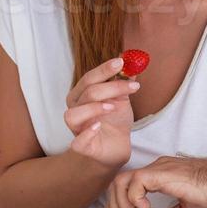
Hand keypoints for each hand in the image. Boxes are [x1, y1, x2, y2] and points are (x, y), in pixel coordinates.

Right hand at [64, 56, 138, 170]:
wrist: (118, 145)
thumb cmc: (115, 120)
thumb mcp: (122, 98)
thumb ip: (124, 80)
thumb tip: (133, 61)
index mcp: (81, 94)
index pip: (89, 78)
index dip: (104, 69)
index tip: (121, 62)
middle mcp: (75, 109)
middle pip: (87, 93)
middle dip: (111, 87)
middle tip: (133, 86)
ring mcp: (76, 129)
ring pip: (73, 115)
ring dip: (93, 108)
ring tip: (113, 107)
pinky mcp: (82, 147)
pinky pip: (77, 142)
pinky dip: (87, 133)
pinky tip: (98, 126)